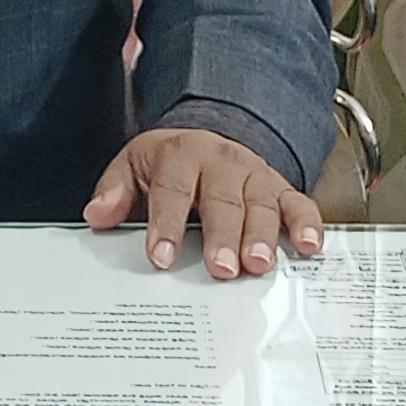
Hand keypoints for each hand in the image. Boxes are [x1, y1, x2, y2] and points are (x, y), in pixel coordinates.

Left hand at [82, 126, 327, 279]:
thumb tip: (98, 215)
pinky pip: (298, 203)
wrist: (208, 136)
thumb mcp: (134, 165)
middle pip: (223, 201)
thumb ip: (115, 190)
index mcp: (180, 156)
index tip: (162, 257)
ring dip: (262, 236)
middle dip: (223, 236)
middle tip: (221, 268)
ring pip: (262, 205)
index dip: (167, 224)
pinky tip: (308, 246)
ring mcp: (255, 175)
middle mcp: (221, 163)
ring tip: (259, 265)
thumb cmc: (170, 162)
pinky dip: (307, 224)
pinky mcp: (280, 188)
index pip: (172, 190)